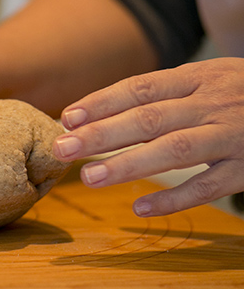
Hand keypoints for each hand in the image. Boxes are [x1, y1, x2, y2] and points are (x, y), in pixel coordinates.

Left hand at [52, 57, 243, 216]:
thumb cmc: (240, 94)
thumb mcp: (205, 80)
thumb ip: (157, 95)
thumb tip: (87, 115)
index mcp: (198, 78)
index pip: (141, 87)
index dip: (102, 102)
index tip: (66, 118)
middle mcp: (214, 103)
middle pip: (150, 118)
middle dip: (102, 134)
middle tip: (63, 149)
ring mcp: (234, 135)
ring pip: (177, 150)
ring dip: (130, 165)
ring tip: (90, 179)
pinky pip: (211, 185)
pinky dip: (176, 198)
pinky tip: (141, 209)